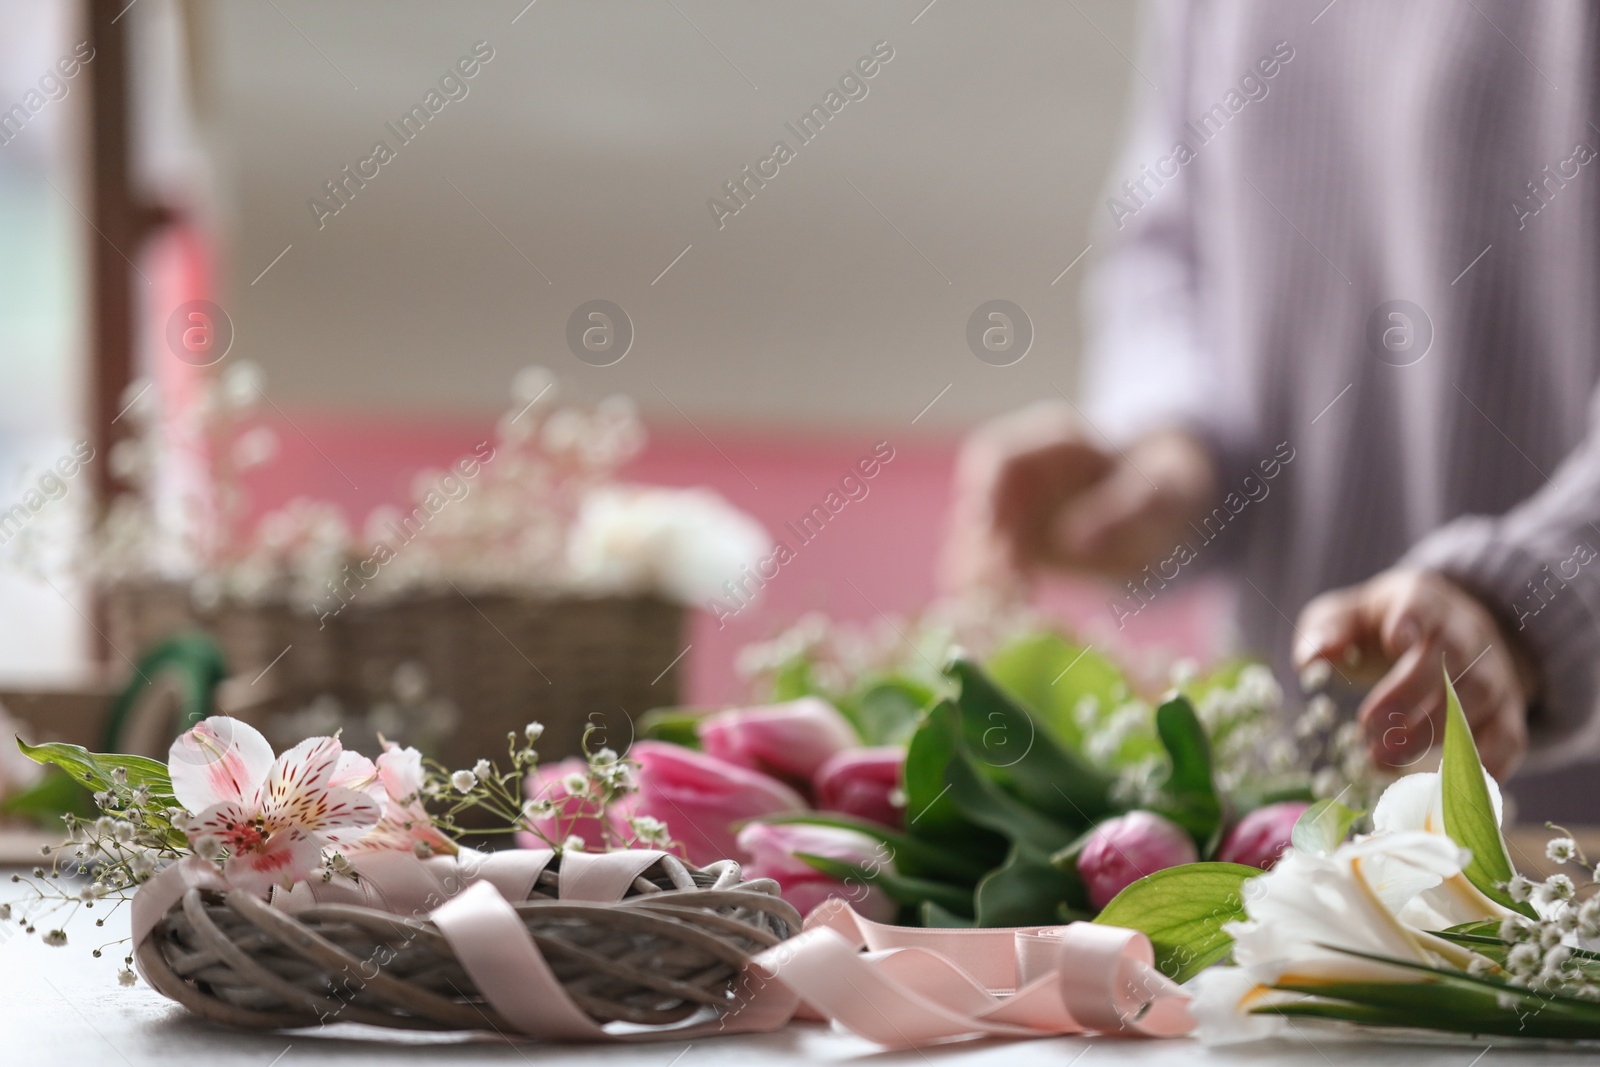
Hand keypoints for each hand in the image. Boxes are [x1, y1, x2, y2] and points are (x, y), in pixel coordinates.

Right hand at [940, 401, 1217, 590]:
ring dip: (978, 580)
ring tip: (996, 617)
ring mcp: (1014, 511)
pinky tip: (1005, 621)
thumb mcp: (1162, 495)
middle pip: (977, 505)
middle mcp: (1023, 473)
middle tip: (993, 595)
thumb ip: (1122, 510)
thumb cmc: (1170, 490)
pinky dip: (993, 596)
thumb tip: (1074, 541)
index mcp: (1054, 441)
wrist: (1171, 508)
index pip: (996, 457)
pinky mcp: (1016, 548)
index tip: (991, 540)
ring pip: (975, 543)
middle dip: (977, 551)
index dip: (983, 497)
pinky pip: (992, 571)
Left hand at [1293, 569, 1537, 779]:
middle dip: (1411, 696)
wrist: (1446, 632)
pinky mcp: (1508, 713)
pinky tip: (1444, 786)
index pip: (1424, 605)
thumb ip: (1326, 632)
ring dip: (1434, 734)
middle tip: (1369, 730)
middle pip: (1452, 659)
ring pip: (1480, 699)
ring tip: (1382, 760)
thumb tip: (1312, 660)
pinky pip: (1509, 739)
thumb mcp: (1347, 617)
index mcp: (1424, 601)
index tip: (1397, 641)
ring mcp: (1494, 673)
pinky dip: (1484, 765)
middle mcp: (1468, 634)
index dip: (1414, 621)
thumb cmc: (1381, 628)